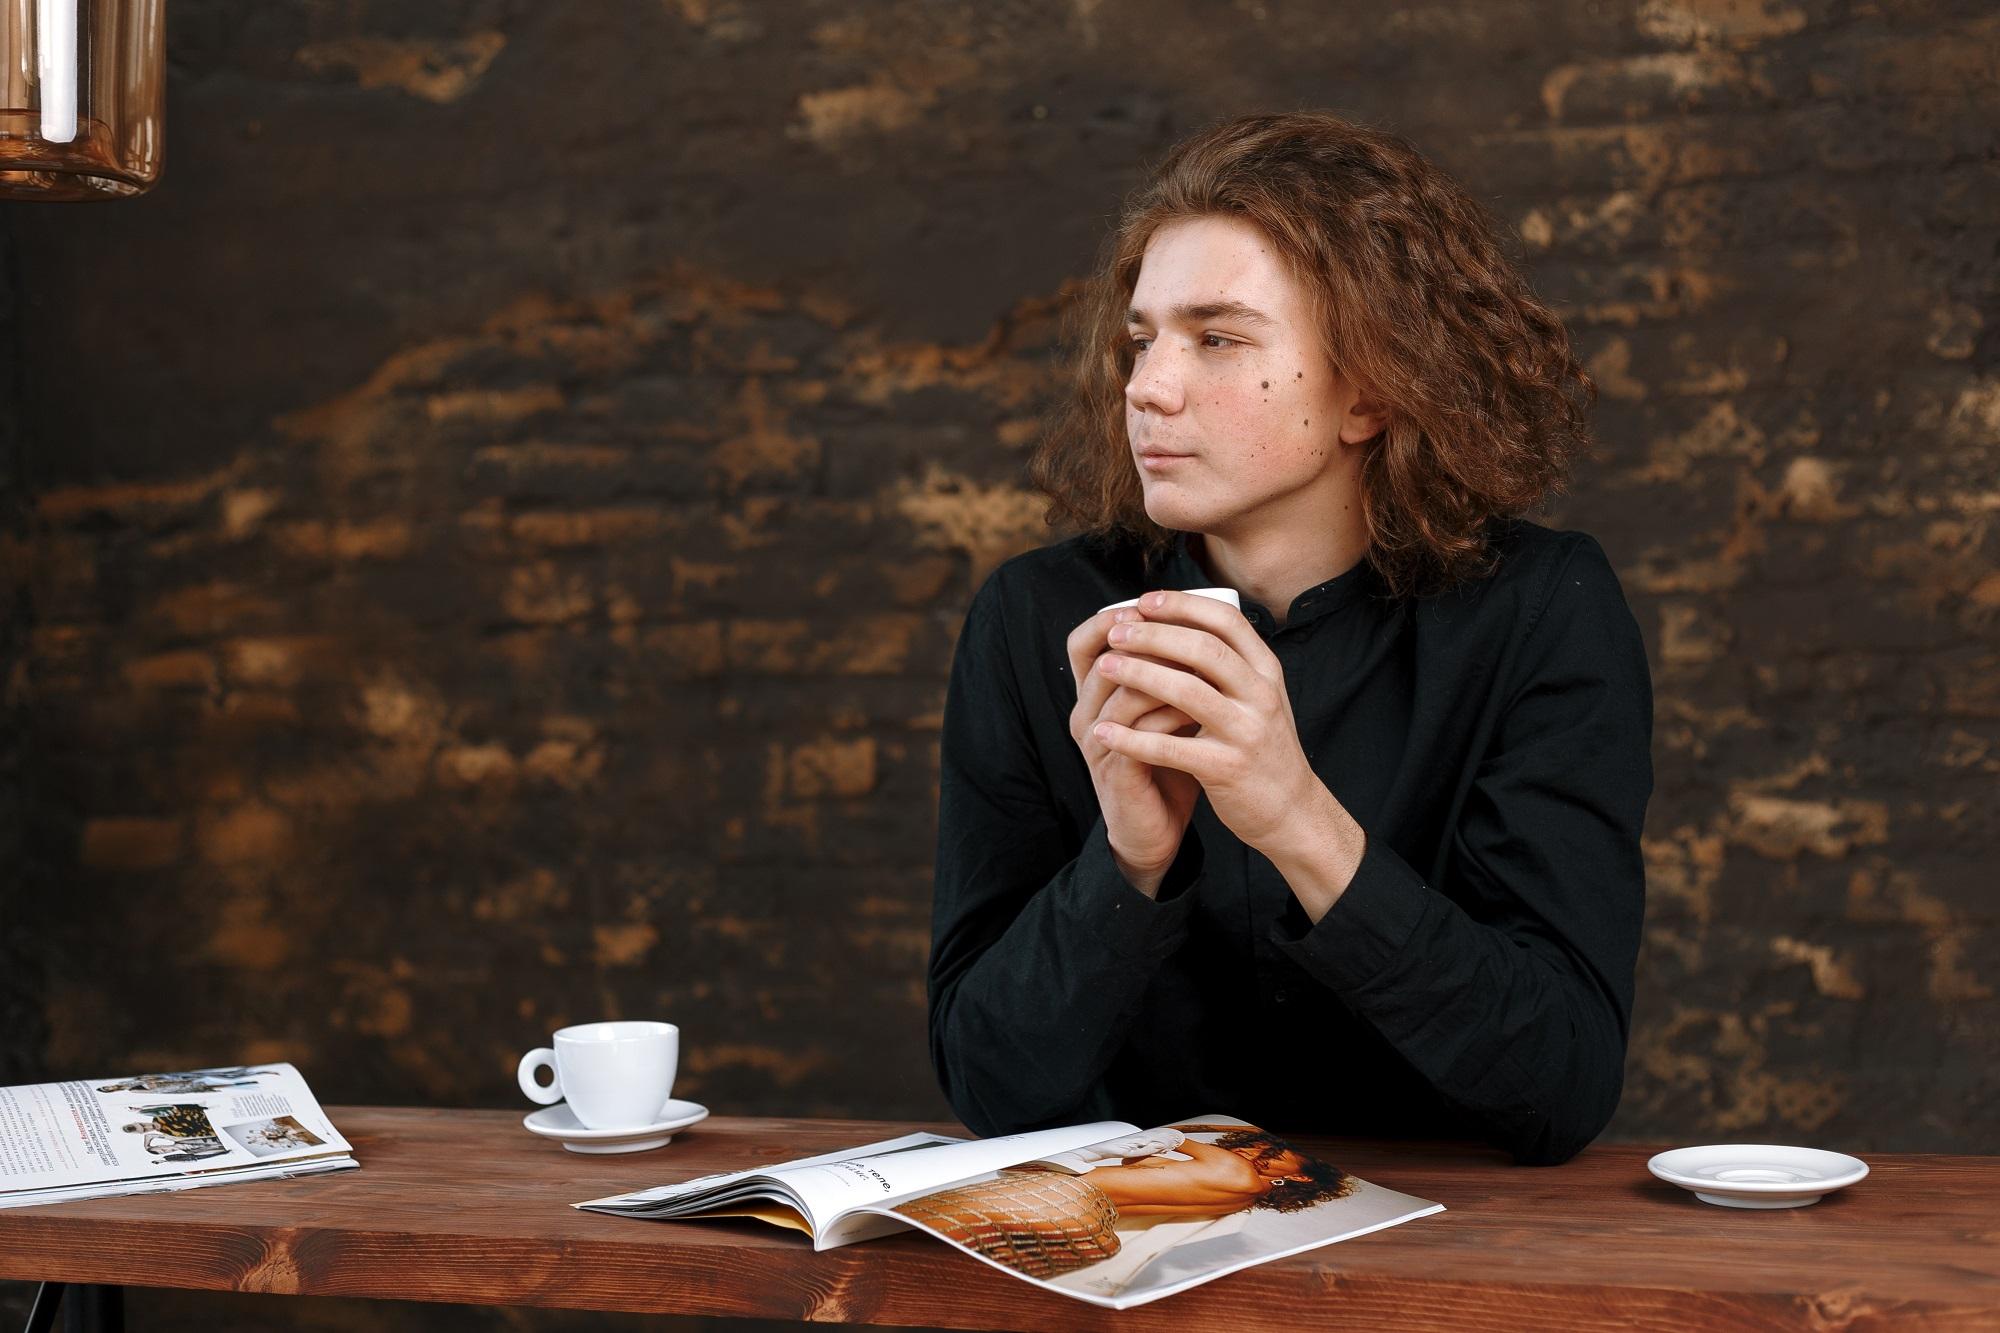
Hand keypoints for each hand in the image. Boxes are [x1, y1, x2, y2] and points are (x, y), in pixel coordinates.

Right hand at [1066, 604, 1202, 892]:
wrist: (1154, 831)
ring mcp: (1096, 746)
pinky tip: (1198, 711)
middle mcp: (1085, 716)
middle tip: (1187, 627)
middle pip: (1101, 659)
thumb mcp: (1165, 712)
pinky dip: (1168, 717)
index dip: (1113, 617)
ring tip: (1203, 667)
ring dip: (1164, 676)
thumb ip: (1171, 674)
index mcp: (1093, 697)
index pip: (1084, 642)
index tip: (1155, 602)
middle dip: (1146, 640)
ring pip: (1120, 693)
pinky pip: (1136, 735)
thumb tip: (1204, 623)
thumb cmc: (1164, 766)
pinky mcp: (1115, 774)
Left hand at [1089, 589, 1317, 853]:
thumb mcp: (1259, 697)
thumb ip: (1229, 664)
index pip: (1226, 621)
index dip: (1183, 605)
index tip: (1145, 601)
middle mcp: (1261, 695)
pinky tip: (1105, 732)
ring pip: (1187, 692)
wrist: (1291, 810)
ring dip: (1140, 674)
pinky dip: (1133, 739)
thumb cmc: (1262, 747)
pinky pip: (1172, 747)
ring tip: (1105, 667)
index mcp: (1267, 670)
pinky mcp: (1227, 769)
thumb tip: (1177, 623)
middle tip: (1116, 632)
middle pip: (1204, 649)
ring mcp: (1246, 732)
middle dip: (1154, 635)